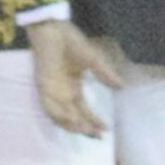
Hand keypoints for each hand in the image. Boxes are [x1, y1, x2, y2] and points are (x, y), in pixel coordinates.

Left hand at [28, 20, 123, 138]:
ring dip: (70, 124)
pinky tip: (71, 118)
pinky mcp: (42, 84)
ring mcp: (51, 90)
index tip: (106, 130)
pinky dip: (58, 113)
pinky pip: (48, 104)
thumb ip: (105, 74)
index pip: (84, 111)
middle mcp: (61, 93)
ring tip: (85, 130)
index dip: (94, 121)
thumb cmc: (71, 42)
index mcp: (72, 88)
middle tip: (97, 136)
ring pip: (58, 115)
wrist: (53, 29)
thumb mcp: (93, 60)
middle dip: (84, 128)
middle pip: (72, 117)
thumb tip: (122, 87)